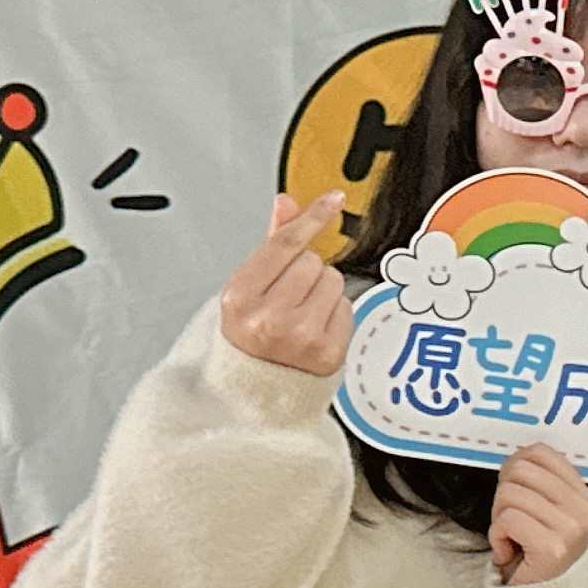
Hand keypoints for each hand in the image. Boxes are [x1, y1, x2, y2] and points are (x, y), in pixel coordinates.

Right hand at [220, 191, 351, 376]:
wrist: (255, 388)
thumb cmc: (250, 334)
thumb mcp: (248, 287)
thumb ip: (272, 243)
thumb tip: (286, 203)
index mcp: (240, 297)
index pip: (285, 244)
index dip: (312, 217)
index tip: (332, 199)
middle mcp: (268, 319)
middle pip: (312, 261)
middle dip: (305, 272)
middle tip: (289, 296)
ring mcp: (300, 338)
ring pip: (333, 280)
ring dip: (323, 291)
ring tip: (301, 312)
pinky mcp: (328, 353)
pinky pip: (347, 307)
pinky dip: (335, 313)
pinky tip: (315, 328)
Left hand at [488, 443, 587, 585]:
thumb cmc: (534, 553)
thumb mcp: (545, 513)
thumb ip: (539, 484)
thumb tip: (518, 456)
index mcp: (584, 498)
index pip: (541, 453)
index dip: (515, 465)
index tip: (513, 489)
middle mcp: (583, 511)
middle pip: (521, 470)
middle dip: (504, 494)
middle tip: (510, 520)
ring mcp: (571, 530)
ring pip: (510, 494)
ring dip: (499, 518)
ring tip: (511, 538)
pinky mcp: (552, 548)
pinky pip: (507, 519)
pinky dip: (497, 536)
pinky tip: (509, 551)